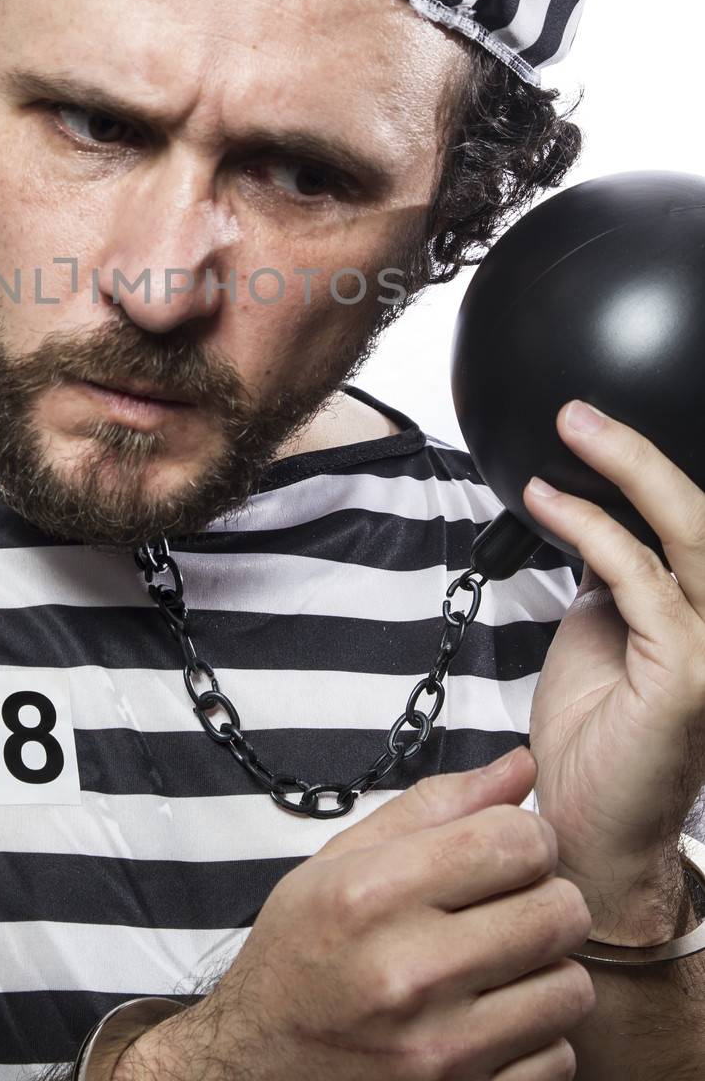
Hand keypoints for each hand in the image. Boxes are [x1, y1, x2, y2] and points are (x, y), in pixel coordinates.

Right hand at [115, 750, 594, 1080]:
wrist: (256, 1064)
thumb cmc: (300, 952)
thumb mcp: (341, 859)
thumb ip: (437, 806)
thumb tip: (522, 764)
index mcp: (374, 894)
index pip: (516, 842)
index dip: (527, 835)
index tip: (508, 847)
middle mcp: (409, 972)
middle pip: (559, 911)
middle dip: (548, 895)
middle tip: (514, 901)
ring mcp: (441, 1051)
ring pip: (571, 987)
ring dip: (548, 969)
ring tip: (504, 961)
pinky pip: (558, 1058)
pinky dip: (538, 1037)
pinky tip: (494, 1018)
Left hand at [524, 399, 704, 941]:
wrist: (587, 824)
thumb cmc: (597, 734)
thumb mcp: (607, 627)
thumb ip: (617, 571)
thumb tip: (596, 511)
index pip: (699, 526)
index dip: (657, 470)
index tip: (600, 427)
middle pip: (704, 515)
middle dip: (641, 452)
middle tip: (578, 413)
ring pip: (688, 532)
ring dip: (625, 471)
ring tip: (570, 431)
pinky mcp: (691, 672)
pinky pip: (638, 578)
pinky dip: (589, 529)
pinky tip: (547, 503)